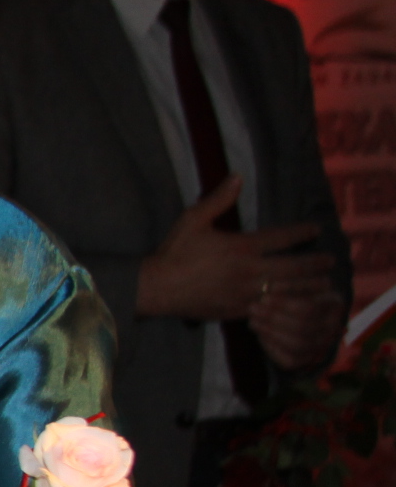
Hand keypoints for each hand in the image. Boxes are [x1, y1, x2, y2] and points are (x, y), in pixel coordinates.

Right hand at [136, 177, 333, 321]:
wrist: (157, 288)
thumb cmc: (174, 252)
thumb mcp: (193, 219)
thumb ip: (218, 199)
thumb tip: (238, 177)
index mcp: (242, 247)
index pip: (281, 238)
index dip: (302, 233)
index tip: (315, 229)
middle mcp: (250, 271)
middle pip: (293, 267)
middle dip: (315, 264)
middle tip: (330, 261)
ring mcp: (246, 293)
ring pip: (287, 291)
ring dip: (309, 286)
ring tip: (324, 284)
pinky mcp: (239, 310)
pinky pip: (271, 308)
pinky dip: (289, 305)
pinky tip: (298, 304)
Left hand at [249, 288, 345, 372]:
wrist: (290, 316)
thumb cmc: (290, 294)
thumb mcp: (292, 283)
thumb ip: (285, 284)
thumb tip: (270, 287)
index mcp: (334, 303)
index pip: (310, 306)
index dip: (285, 302)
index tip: (265, 293)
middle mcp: (333, 326)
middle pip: (303, 326)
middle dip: (273, 317)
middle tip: (252, 307)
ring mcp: (322, 344)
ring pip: (297, 343)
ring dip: (270, 331)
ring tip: (253, 320)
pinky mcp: (306, 359)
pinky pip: (290, 359)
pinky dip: (272, 346)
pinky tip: (260, 333)